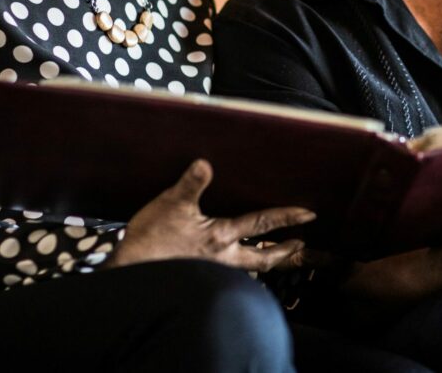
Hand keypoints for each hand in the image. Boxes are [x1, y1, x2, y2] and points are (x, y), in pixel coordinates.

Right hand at [107, 159, 315, 271]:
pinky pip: (227, 274)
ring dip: (263, 262)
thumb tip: (204, 164)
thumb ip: (191, 184)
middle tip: (300, 245)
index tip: (309, 215)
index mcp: (221, 236)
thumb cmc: (152, 240)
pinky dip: (239, 270)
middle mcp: (222, 258)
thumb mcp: (170, 204)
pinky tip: (234, 265)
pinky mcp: (198, 277)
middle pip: (262, 258)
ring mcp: (211, 271)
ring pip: (246, 269)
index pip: (262, 225)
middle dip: (283, 251)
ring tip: (273, 256)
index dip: (287, 217)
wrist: (132, 272)